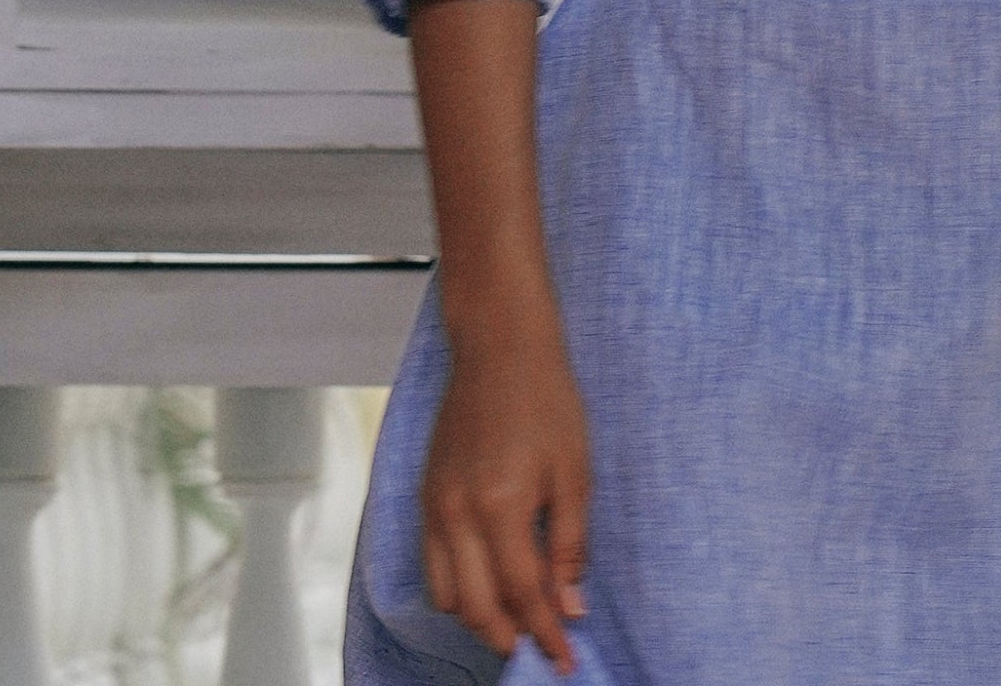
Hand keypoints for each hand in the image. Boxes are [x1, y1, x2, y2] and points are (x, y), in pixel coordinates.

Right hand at [420, 323, 592, 674]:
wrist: (499, 346)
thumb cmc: (546, 399)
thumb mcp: (575, 469)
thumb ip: (570, 541)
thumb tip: (571, 604)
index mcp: (501, 505)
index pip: (523, 595)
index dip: (547, 633)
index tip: (567, 660)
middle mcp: (458, 514)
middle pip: (479, 608)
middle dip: (513, 637)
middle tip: (544, 648)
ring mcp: (435, 506)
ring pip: (448, 596)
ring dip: (482, 617)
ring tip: (519, 617)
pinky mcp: (425, 495)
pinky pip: (431, 566)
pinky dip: (458, 588)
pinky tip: (488, 582)